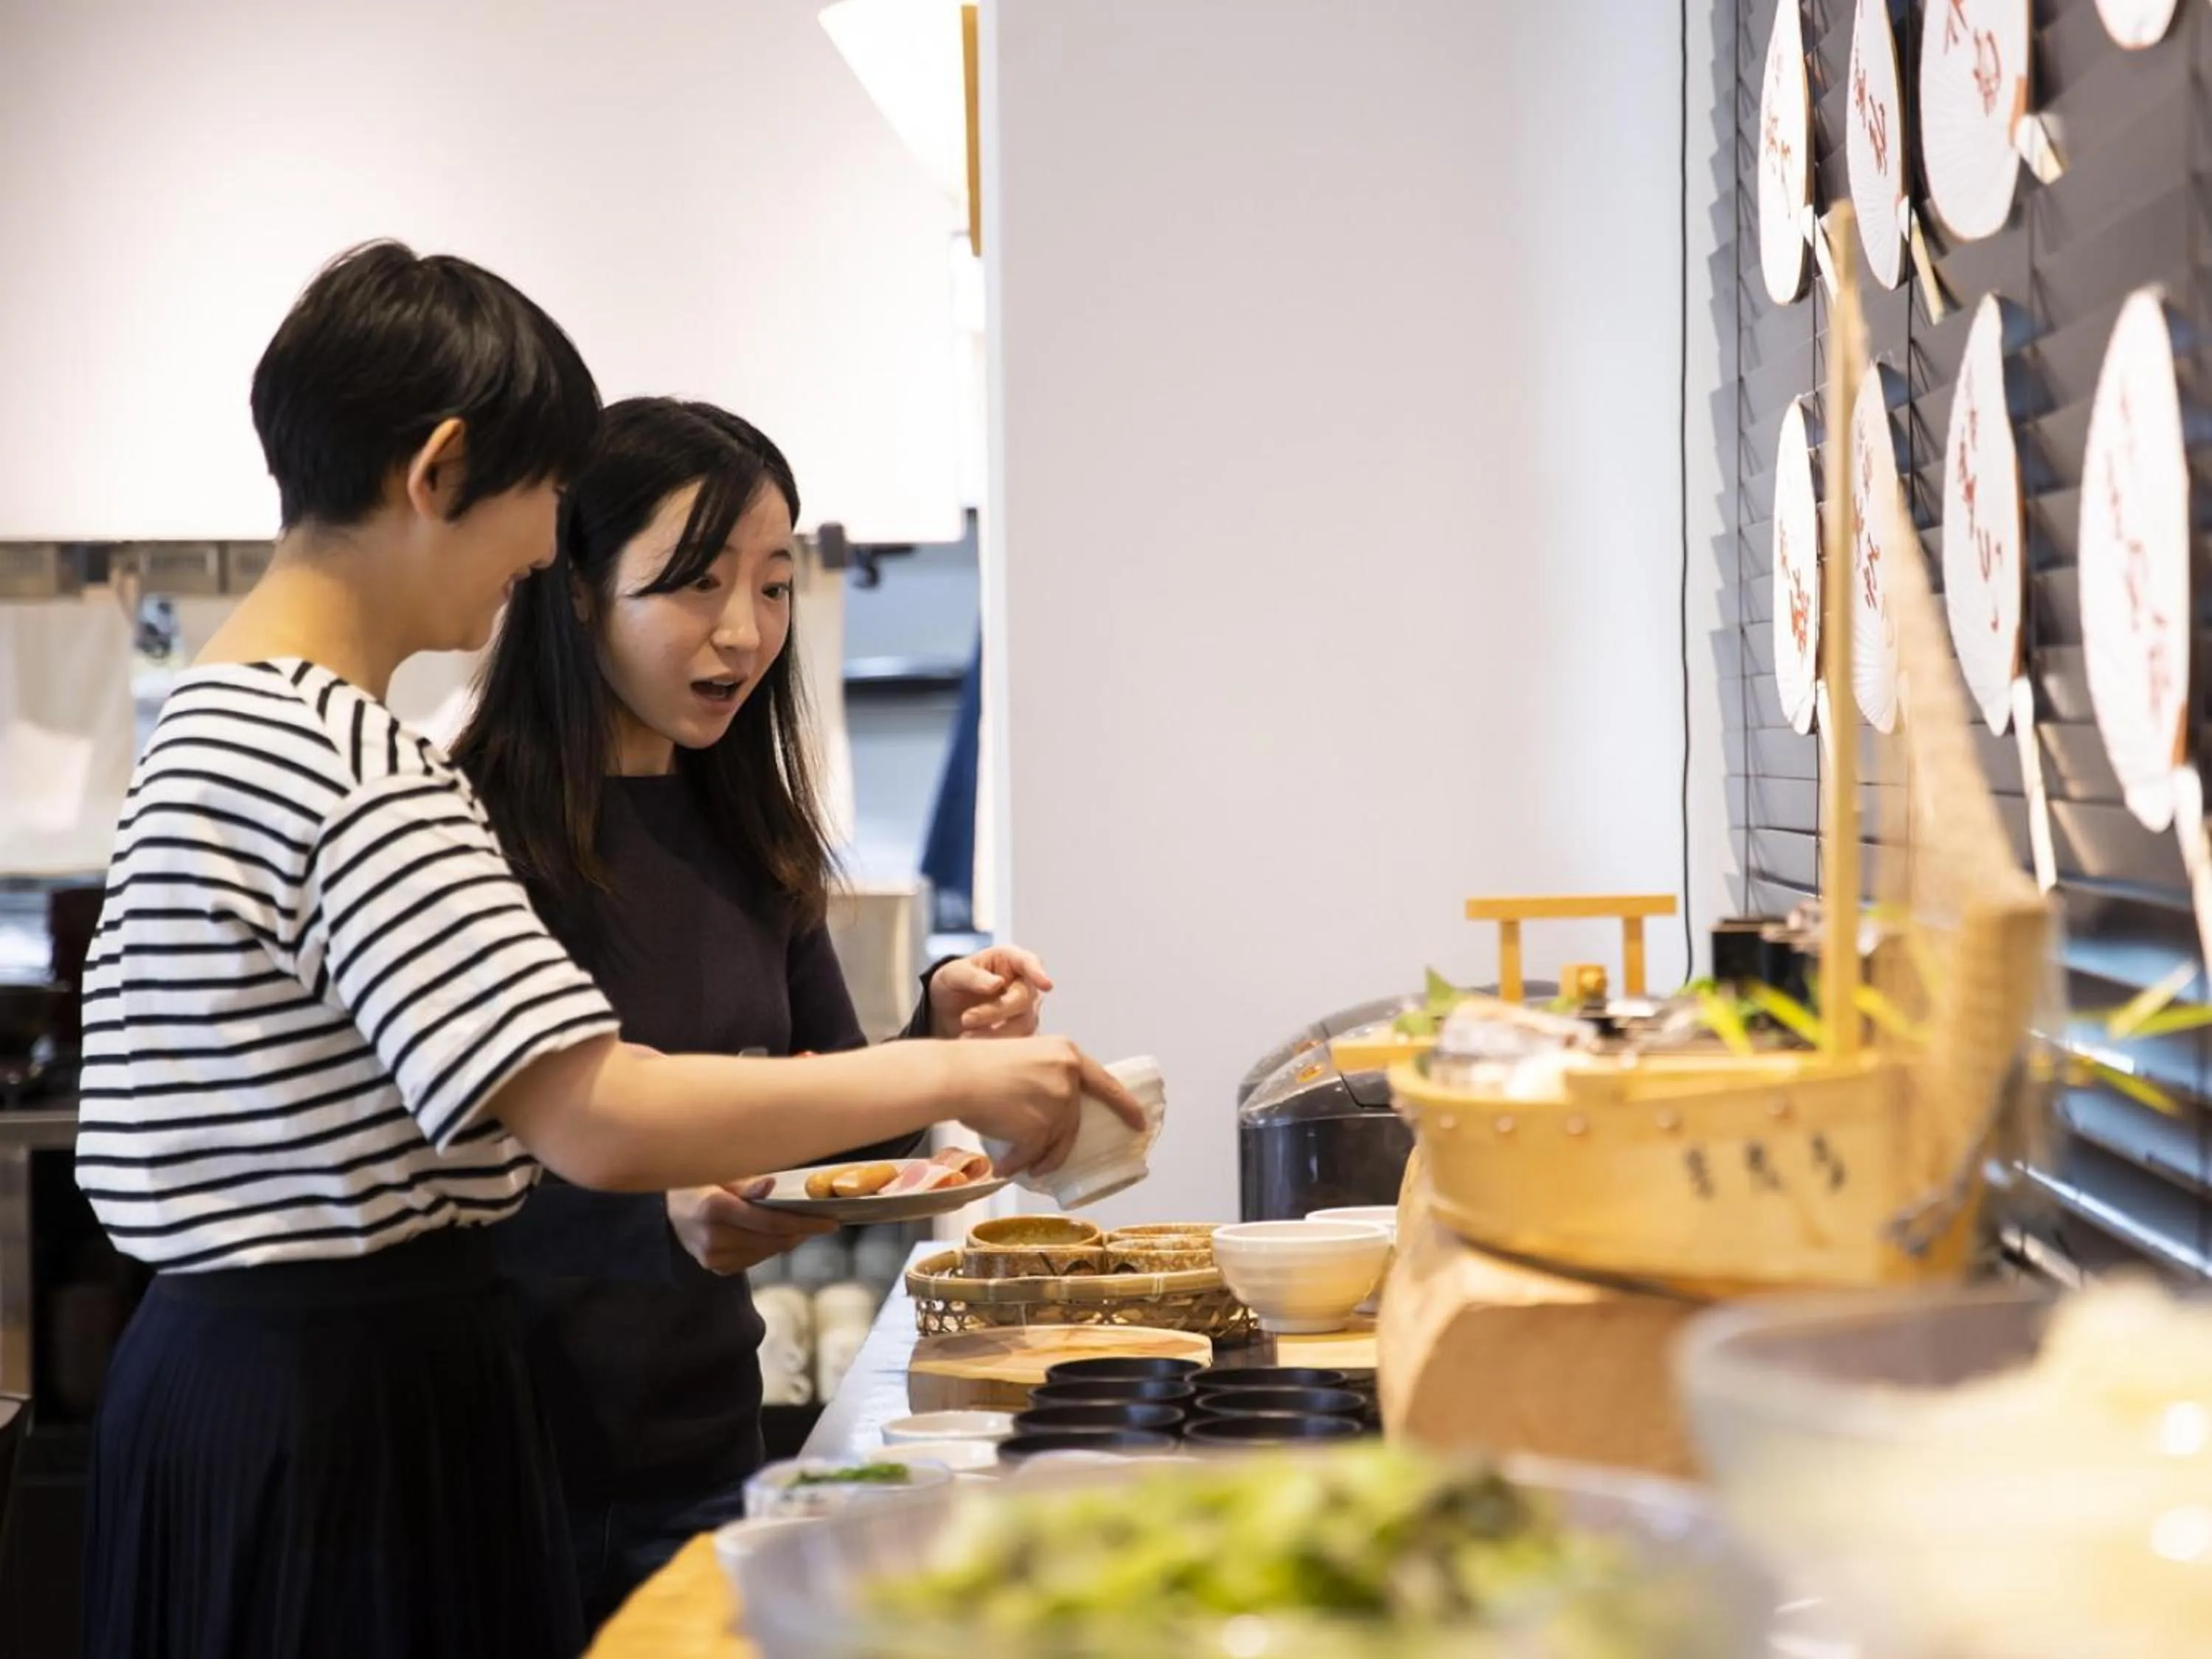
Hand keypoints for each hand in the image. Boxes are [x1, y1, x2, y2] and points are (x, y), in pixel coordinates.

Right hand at [667, 1181, 836, 1275]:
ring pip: (768, 1252)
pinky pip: (755, 1258)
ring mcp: (713, 1258)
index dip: (805, 1223)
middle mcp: (713, 1239)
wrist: (666, 1210)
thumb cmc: (698, 1182)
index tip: (831, 1222)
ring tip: (800, 1223)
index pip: (771, 1222)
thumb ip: (747, 1183)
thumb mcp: (719, 1172)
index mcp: (714, 1209)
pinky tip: (775, 1233)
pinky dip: (770, 1246)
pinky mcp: (716, 1268)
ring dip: (788, 1239)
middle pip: (774, 1240)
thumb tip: (771, 1185)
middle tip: (823, 1220)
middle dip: (802, 1231)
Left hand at [928, 945, 1054, 1038]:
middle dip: (994, 1011)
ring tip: (965, 1036)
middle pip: (1023, 999)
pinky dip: (997, 1048)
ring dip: (994, 1033)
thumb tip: (996, 984)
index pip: (1029, 962)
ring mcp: (1026, 1011)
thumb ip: (972, 977)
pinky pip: (1019, 1045)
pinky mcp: (1022, 1034)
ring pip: (1023, 1025)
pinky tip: (975, 1045)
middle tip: (966, 1019)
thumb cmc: (955, 983)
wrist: (948, 1010)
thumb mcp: (953, 974)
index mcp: (1011, 960)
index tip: (1046, 985)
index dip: (1038, 973)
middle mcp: (1024, 984)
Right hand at [947, 1037, 1149, 1177]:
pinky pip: (1033, 1154)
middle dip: (1059, 1146)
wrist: (954, 1076)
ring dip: (1035, 1158)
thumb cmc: (978, 1066)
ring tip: (1018, 1164)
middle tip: (1050, 1163)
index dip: (1124, 1106)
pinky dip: (1018, 1164)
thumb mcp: (1025, 1057)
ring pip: (1053, 1141)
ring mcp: (1057, 1103)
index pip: (1105, 1084)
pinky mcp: (1040, 1127)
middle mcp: (1068, 1077)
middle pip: (1072, 1121)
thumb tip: (1056, 1108)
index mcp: (1066, 1054)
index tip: (1139, 1123)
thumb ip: (1047, 1077)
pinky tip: (1004, 1167)